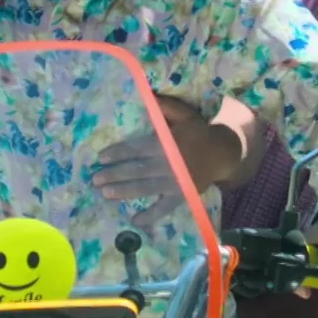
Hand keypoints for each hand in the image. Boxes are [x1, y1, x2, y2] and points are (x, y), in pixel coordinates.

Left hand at [94, 96, 238, 205]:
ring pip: (145, 188)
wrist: (222, 153)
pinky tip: (136, 221)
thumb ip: (166, 107)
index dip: (118, 153)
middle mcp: (168, 163)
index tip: (101, 158)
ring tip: (106, 194)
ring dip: (124, 191)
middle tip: (95, 180)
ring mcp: (175, 182)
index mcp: (167, 143)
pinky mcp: (182, 195)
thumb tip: (147, 96)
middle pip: (137, 170)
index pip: (137, 148)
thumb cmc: (199, 132)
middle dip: (114, 174)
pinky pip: (165, 207)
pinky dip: (151, 215)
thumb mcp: (185, 114)